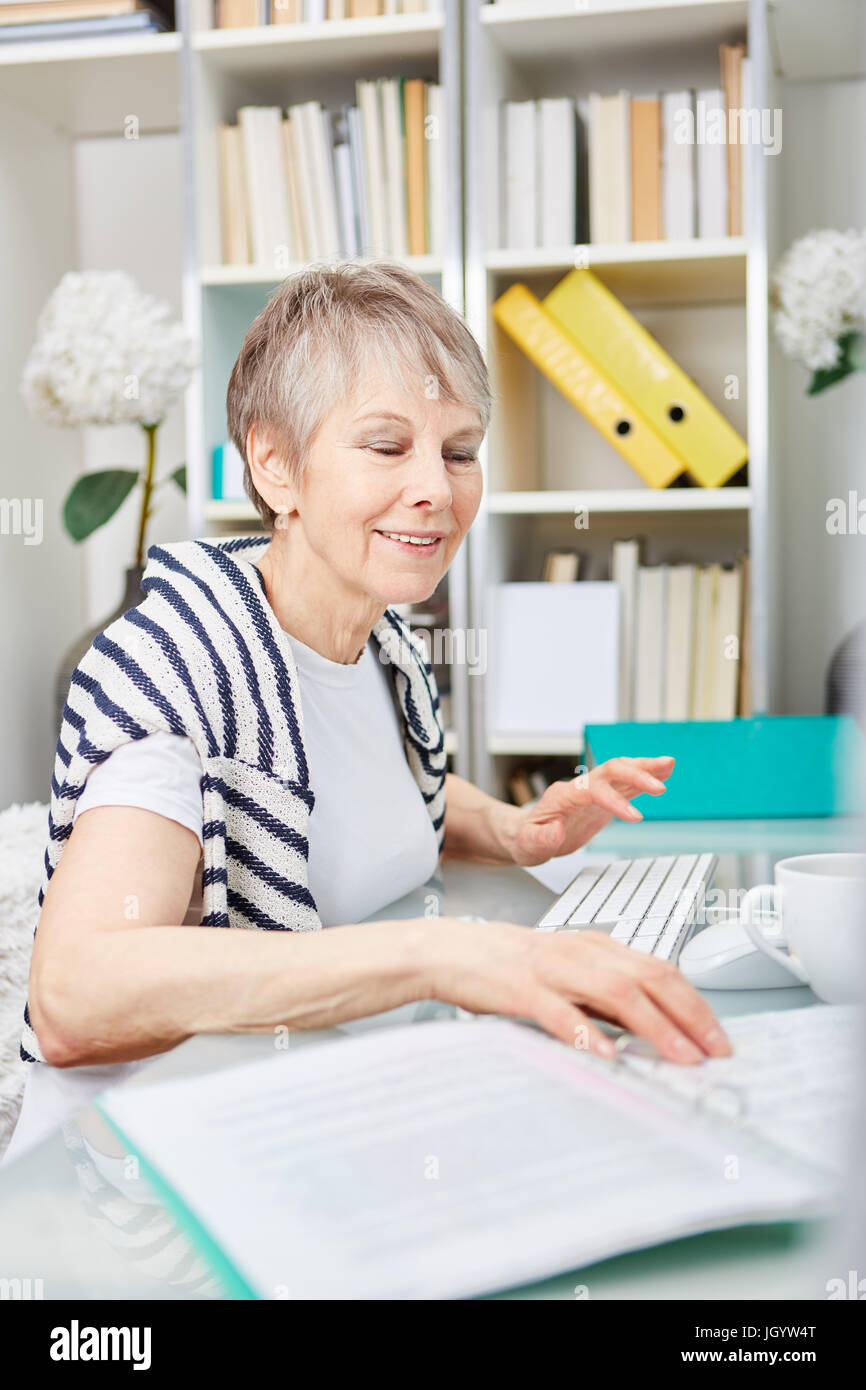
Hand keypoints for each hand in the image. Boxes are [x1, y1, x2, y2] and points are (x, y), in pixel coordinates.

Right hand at [428, 917, 731, 1064]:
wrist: (450, 951)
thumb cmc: (509, 967)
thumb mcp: (567, 973)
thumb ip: (604, 997)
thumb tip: (649, 1032)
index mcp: (597, 947)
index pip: (661, 969)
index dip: (695, 1003)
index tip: (718, 1037)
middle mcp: (582, 952)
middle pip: (650, 976)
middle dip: (690, 1015)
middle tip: (715, 1051)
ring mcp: (553, 968)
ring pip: (617, 991)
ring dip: (655, 1027)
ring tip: (679, 1058)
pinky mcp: (521, 988)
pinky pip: (561, 1012)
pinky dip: (588, 1034)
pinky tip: (608, 1056)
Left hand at [506, 756, 674, 866]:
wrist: (525, 834)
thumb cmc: (526, 838)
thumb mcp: (528, 844)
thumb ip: (541, 838)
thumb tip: (555, 831)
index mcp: (564, 795)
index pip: (593, 790)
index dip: (615, 801)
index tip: (636, 818)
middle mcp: (580, 787)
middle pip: (611, 771)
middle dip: (636, 776)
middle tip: (661, 787)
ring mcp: (592, 790)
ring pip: (620, 771)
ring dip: (644, 768)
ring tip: (669, 765)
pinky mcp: (602, 799)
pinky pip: (625, 784)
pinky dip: (644, 779)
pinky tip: (664, 774)